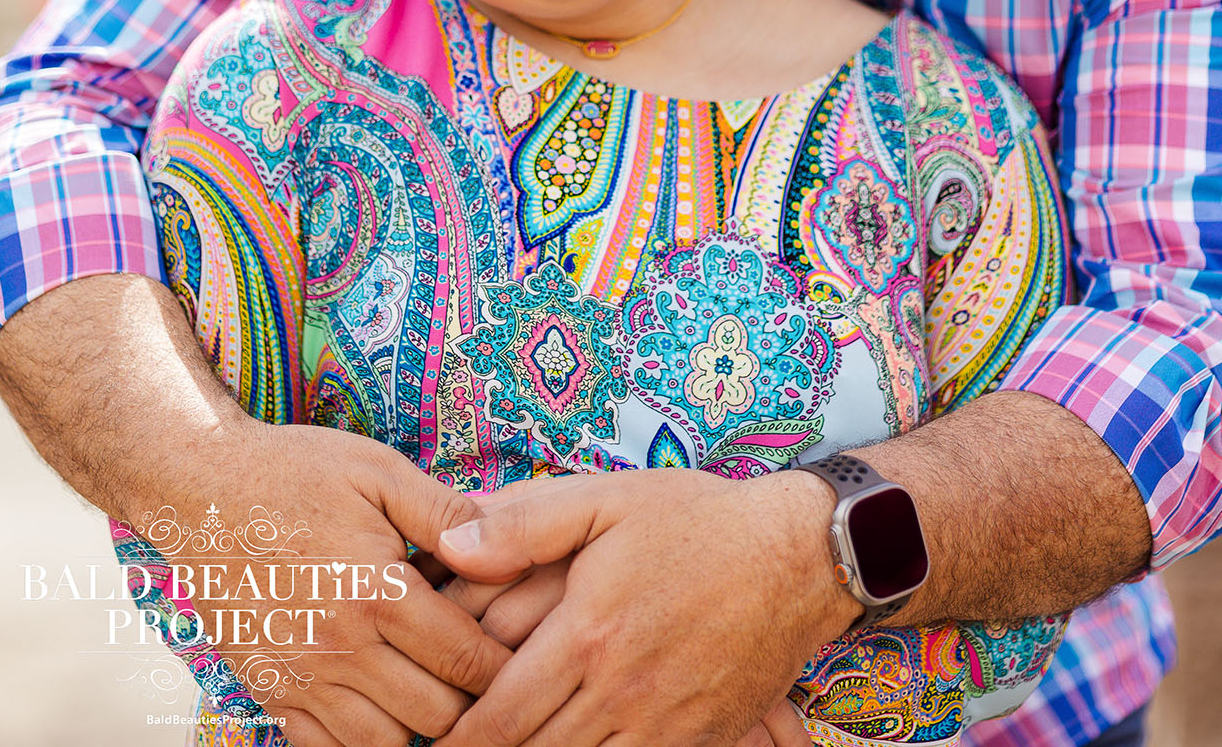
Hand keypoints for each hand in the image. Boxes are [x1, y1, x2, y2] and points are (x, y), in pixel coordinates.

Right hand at [126, 420, 513, 746]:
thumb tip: (502, 548)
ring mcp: (302, 677)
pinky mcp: (270, 691)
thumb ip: (444, 512)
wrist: (201, 490)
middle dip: (472, 700)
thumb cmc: (296, 471)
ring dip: (421, 727)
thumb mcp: (378, 469)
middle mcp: (341, 647)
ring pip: (385, 746)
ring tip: (441, 693)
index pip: (466, 659)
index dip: (508, 666)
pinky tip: (385, 709)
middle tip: (491, 676)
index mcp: (378, 591)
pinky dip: (363, 743)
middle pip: (435, 715)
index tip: (528, 656)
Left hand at [431, 467, 854, 746]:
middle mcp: (619, 692)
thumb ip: (526, 524)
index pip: (497, 718)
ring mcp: (662, 726)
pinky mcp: (696, 743)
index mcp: (587, 634)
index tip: (427, 735)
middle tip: (449, 746)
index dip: (455, 738)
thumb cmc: (694, 520)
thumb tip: (451, 547)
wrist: (794, 556)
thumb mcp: (606, 500)